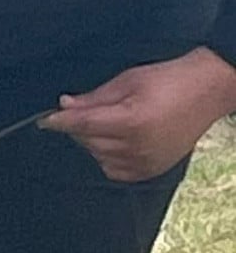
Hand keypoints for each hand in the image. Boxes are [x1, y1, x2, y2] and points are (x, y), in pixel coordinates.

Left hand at [38, 47, 235, 181]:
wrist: (207, 91)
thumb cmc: (171, 79)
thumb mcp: (130, 79)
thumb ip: (95, 98)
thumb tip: (65, 106)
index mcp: (132, 120)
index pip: (84, 125)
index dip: (62, 123)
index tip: (45, 122)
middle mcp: (136, 147)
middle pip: (89, 142)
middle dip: (81, 128)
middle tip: (89, 112)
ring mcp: (142, 163)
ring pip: (98, 157)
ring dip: (95, 142)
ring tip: (114, 122)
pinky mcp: (147, 173)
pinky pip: (112, 170)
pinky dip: (107, 157)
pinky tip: (118, 141)